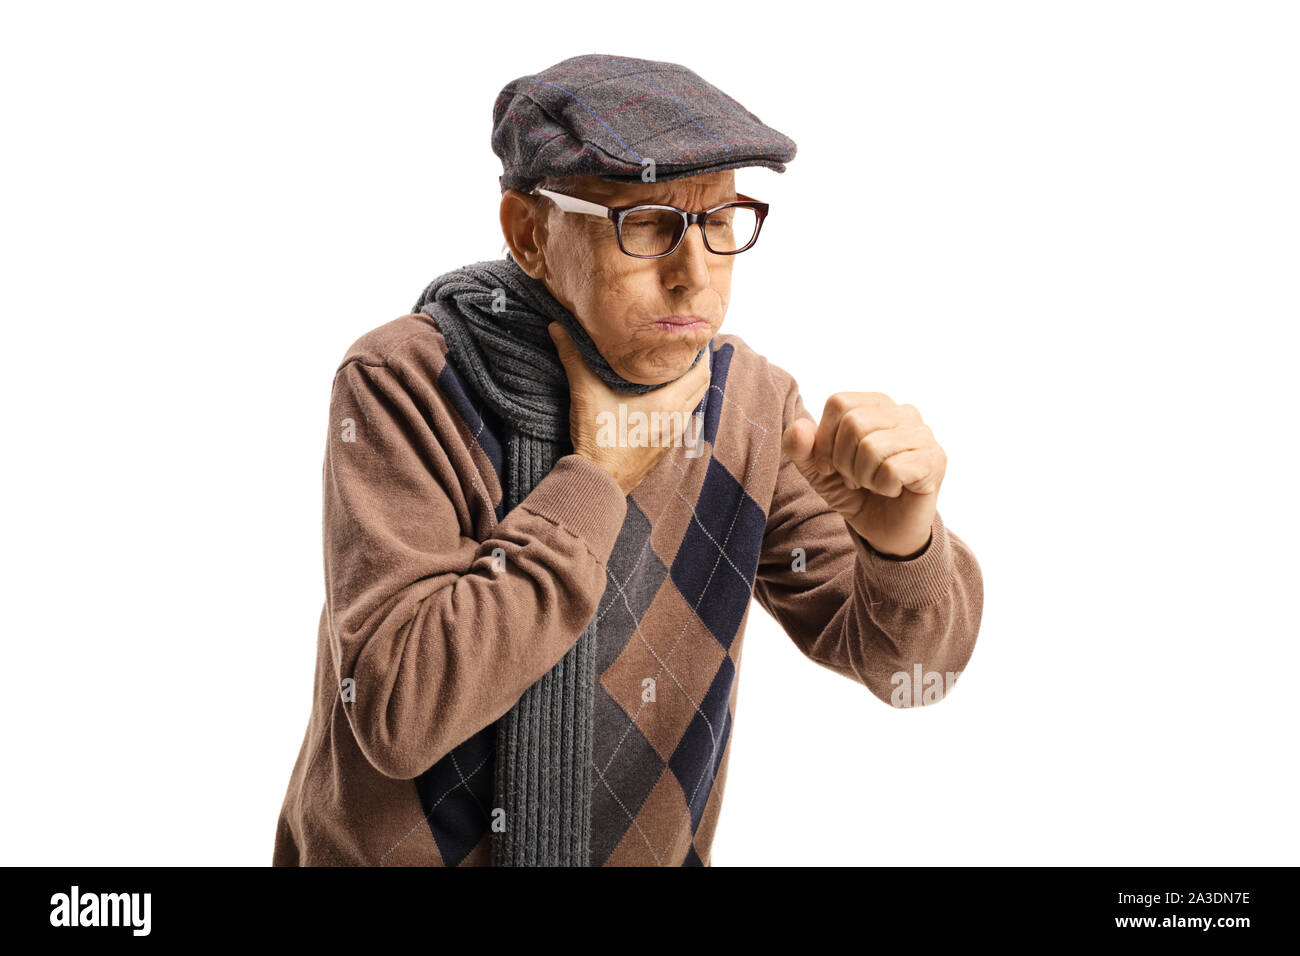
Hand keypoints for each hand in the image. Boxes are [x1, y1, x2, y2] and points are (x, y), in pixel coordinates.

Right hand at [549, 322, 711, 494]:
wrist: (598, 482)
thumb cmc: (598, 439)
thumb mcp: (585, 392)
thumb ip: (574, 357)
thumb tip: (558, 326)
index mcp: (669, 403)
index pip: (701, 371)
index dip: (700, 351)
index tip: (691, 335)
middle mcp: (677, 419)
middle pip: (701, 386)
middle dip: (696, 365)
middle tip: (683, 346)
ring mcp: (672, 436)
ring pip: (691, 403)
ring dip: (688, 385)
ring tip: (672, 367)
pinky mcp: (662, 448)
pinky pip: (680, 418)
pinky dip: (678, 403)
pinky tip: (660, 397)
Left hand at [781, 392, 945, 557]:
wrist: (886, 530)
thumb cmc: (855, 492)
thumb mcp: (818, 471)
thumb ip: (800, 448)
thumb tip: (799, 428)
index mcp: (876, 404)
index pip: (839, 403)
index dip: (825, 440)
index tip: (830, 466)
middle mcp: (904, 412)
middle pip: (853, 423)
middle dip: (844, 462)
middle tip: (855, 479)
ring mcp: (923, 434)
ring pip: (872, 447)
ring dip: (864, 477)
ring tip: (874, 484)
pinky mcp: (934, 460)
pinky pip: (892, 469)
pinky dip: (883, 487)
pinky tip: (893, 490)